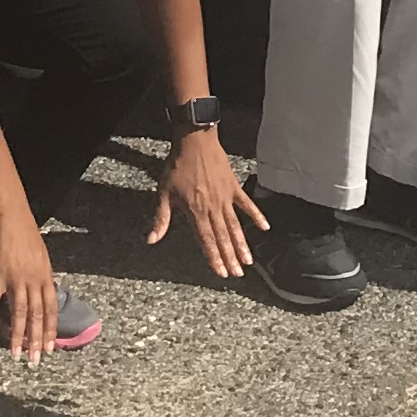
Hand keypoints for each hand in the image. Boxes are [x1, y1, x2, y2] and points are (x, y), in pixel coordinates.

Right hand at [0, 210, 60, 360]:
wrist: (10, 215)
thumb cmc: (25, 232)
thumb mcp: (40, 256)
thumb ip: (41, 276)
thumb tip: (42, 293)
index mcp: (46, 275)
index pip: (51, 308)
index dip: (51, 329)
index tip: (51, 348)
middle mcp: (34, 280)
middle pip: (37, 315)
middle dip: (37, 339)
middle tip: (36, 361)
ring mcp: (15, 279)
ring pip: (19, 313)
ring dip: (17, 336)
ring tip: (16, 355)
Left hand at [148, 129, 263, 280]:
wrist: (194, 142)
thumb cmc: (177, 166)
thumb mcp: (164, 193)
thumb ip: (160, 219)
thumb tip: (151, 239)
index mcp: (195, 211)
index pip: (206, 240)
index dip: (213, 257)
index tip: (221, 272)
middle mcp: (212, 208)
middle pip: (223, 237)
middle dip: (230, 258)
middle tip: (238, 274)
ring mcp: (225, 198)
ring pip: (235, 226)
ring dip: (242, 244)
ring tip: (248, 261)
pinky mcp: (233, 187)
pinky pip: (247, 205)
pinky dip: (256, 216)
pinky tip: (265, 228)